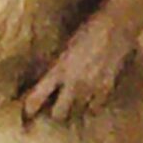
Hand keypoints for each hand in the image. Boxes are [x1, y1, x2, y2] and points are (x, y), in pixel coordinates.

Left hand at [21, 5, 137, 122]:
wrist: (114, 26)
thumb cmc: (87, 31)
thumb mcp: (65, 49)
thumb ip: (57, 69)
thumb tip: (50, 85)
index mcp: (57, 69)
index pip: (36, 98)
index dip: (29, 111)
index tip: (27, 116)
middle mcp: (72, 83)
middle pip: (58, 115)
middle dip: (56, 113)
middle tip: (58, 108)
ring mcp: (90, 88)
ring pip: (78, 113)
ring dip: (76, 108)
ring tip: (77, 100)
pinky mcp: (106, 89)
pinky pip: (95, 108)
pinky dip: (93, 105)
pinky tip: (92, 97)